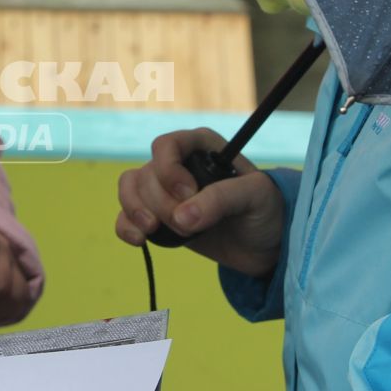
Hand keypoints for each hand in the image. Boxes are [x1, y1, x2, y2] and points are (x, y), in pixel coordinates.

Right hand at [115, 129, 284, 278]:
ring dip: (137, 212)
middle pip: (146, 175)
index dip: (169, 171)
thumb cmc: (264, 209)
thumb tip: (181, 217)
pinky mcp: (157, 217)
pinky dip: (126, 227)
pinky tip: (140, 241)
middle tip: (189, 227)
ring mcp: (164, 191)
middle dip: (162, 204)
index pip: (165, 146)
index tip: (188, 195)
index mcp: (200, 146)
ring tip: (155, 232)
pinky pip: (125, 215)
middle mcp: (177, 164)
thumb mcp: (254, 197)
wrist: (265, 244)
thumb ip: (220, 199)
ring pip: (129, 190)